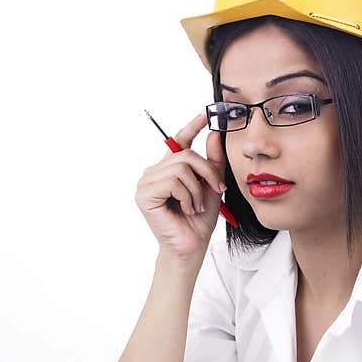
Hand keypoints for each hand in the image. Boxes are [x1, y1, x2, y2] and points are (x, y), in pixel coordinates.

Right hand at [135, 111, 227, 262]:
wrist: (192, 246)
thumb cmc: (199, 221)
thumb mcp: (212, 186)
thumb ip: (213, 162)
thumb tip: (214, 134)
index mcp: (169, 170)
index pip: (178, 141)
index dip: (192, 126)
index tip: (206, 114)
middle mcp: (154, 173)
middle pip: (185, 155)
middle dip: (207, 172)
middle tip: (216, 190)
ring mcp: (146, 183)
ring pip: (181, 168)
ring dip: (197, 190)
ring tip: (196, 206)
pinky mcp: (144, 195)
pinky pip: (173, 182)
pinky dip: (187, 196)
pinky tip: (186, 209)